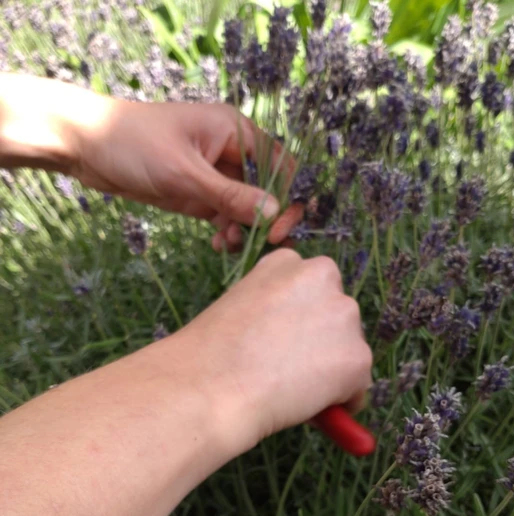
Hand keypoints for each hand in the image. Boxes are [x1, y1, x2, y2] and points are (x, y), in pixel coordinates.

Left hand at [0, 75, 300, 247]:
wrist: (85, 146)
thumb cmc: (133, 143)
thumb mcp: (185, 173)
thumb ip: (231, 196)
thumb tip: (275, 214)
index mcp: (235, 131)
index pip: (280, 165)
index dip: (288, 198)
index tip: (278, 229)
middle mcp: (231, 151)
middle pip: (267, 190)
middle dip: (267, 219)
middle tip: (263, 246)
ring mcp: (214, 174)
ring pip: (247, 207)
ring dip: (245, 229)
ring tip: (229, 245)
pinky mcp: (197, 193)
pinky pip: (225, 216)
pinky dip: (228, 231)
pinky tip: (219, 244)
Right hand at [178, 248, 372, 451]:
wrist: (210, 387)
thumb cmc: (209, 355)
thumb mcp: (239, 308)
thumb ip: (275, 315)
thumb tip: (300, 348)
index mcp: (288, 262)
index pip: (312, 292)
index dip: (298, 323)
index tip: (281, 344)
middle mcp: (323, 277)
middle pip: (338, 317)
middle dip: (322, 343)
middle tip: (288, 371)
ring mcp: (345, 316)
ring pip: (350, 352)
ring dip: (330, 371)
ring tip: (289, 389)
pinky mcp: (358, 357)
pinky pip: (357, 390)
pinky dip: (339, 404)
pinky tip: (305, 407)